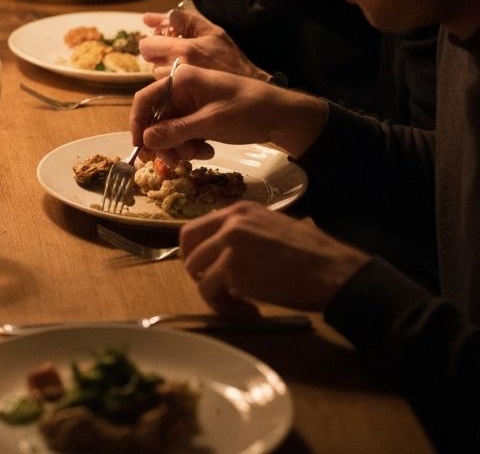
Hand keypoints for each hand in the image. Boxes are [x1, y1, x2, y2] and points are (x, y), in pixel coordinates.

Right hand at [130, 64, 328, 165]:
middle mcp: (182, 90)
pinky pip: (183, 134)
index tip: (140, 148)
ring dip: (178, 147)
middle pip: (156, 118)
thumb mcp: (212, 122)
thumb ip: (177, 131)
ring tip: (198, 155)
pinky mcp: (199, 117)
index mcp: (182, 80)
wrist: (282, 117)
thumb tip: (145, 140)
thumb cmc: (248, 110)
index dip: (138, 123)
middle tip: (175, 162)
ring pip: (168, 130)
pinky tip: (207, 151)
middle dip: (163, 142)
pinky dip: (190, 146)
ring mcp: (191, 104)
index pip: (145, 99)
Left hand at [140, 8, 268, 80]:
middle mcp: (177, 69)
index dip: (153, 41)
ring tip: (186, 67)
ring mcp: (178, 87)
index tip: (164, 41)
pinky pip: (165, 86)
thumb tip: (148, 18)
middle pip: (149, 59)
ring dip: (166, 68)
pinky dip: (171, 82)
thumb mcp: (211, 32)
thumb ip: (181, 20)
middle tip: (177, 53)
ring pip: (157, 73)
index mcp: (185, 50)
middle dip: (159, 54)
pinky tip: (187, 79)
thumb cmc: (231, 59)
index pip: (146, 45)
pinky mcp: (179, 99)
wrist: (247, 91)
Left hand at [179, 202, 369, 314]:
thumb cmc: (315, 257)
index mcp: (241, 210)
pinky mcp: (231, 267)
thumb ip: (247, 236)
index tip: (209, 271)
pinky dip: (224, 307)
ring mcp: (228, 242)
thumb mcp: (275, 230)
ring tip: (241, 307)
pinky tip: (250, 312)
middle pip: (188, 244)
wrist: (334, 272)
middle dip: (196, 270)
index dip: (199, 253)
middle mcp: (230, 220)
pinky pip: (209, 290)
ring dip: (214, 294)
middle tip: (215, 289)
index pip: (199, 227)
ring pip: (197, 270)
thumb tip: (229, 255)